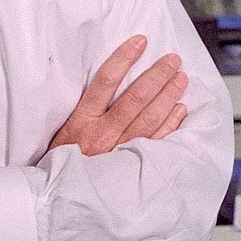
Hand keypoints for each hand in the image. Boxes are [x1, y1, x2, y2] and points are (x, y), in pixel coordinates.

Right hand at [48, 35, 187, 155]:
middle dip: (157, 75)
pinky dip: (171, 125)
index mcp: (82, 121)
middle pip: (135, 98)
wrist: (59, 199)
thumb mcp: (63, 130)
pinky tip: (180, 110)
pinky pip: (157, 142)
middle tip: (173, 59)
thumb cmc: (62, 161)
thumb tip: (109, 79)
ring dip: (168, 96)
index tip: (140, 42)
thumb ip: (85, 108)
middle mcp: (102, 135)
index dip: (124, 59)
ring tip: (181, 78)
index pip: (105, 82)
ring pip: (149, 119)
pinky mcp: (131, 167)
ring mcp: (119, 152)